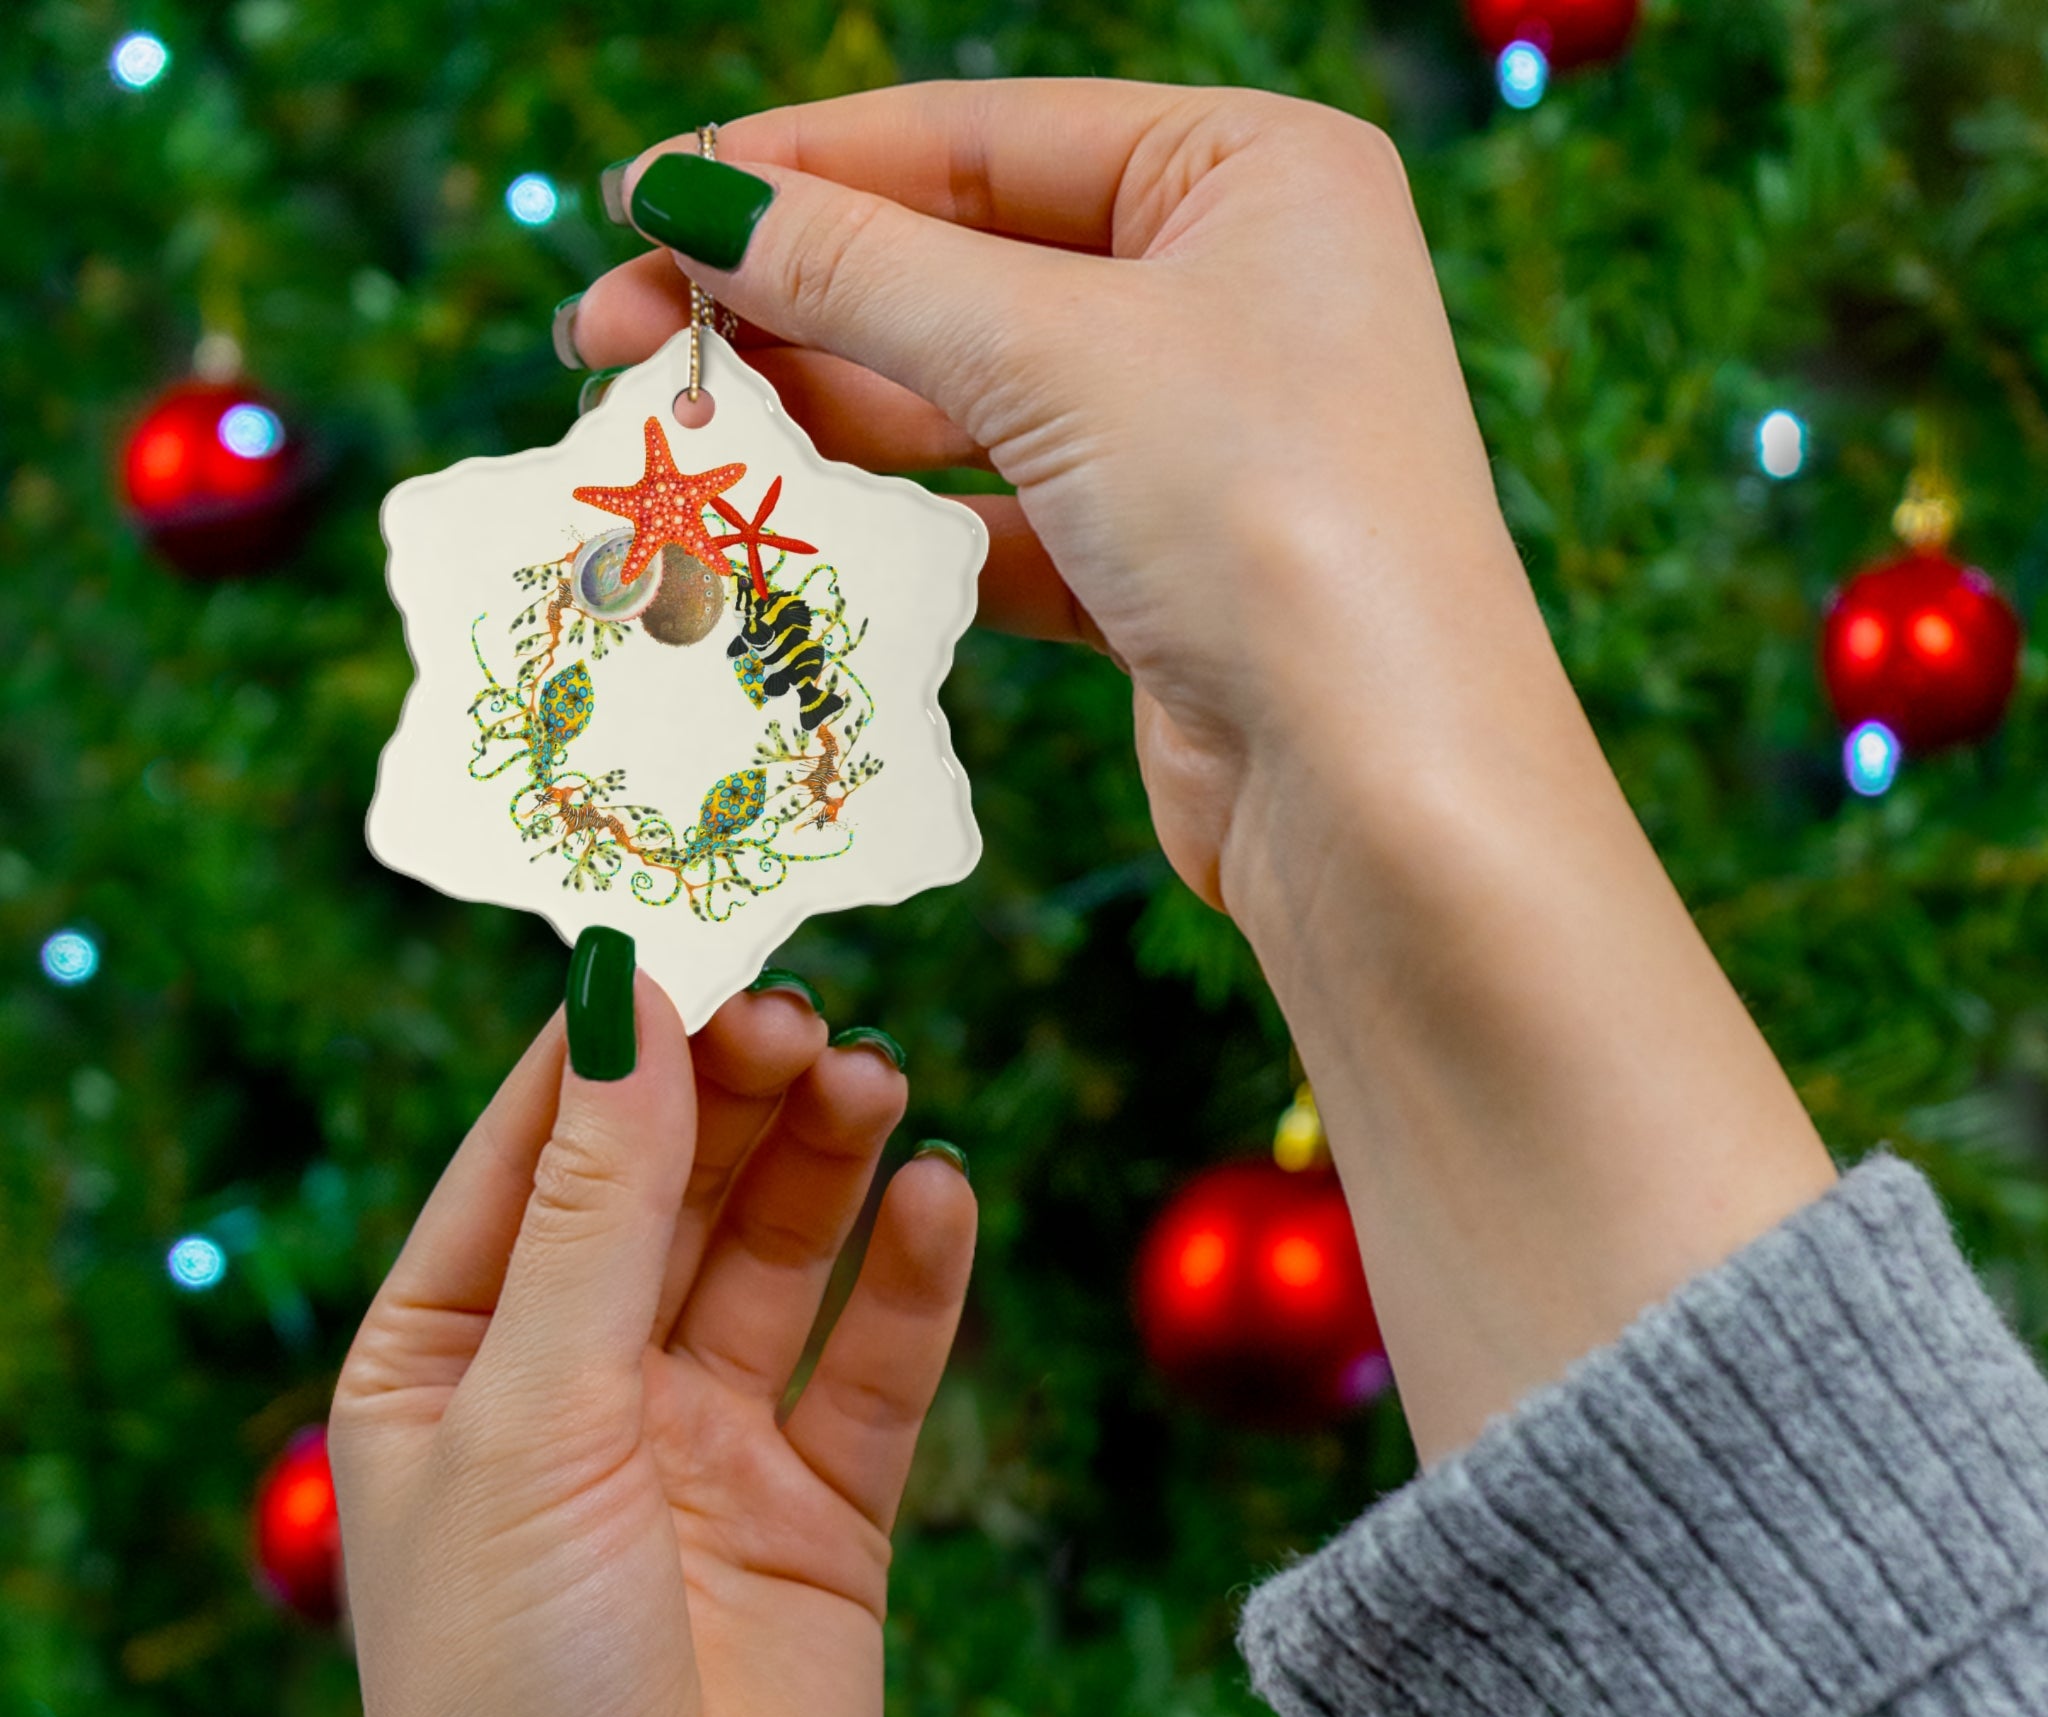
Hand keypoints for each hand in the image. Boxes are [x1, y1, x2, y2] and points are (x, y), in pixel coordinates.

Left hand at [330, 969, 973, 1716]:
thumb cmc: (513, 1696)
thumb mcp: (531, 1417)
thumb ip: (593, 1208)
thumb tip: (624, 999)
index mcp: (450, 1359)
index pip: (534, 1150)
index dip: (613, 1041)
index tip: (693, 932)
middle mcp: (578, 1389)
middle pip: (670, 1187)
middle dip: (735, 1092)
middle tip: (809, 1011)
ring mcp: (705, 1449)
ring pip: (777, 1256)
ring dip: (827, 1162)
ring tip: (879, 1077)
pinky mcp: (822, 1513)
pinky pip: (874, 1365)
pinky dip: (912, 1278)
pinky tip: (942, 1196)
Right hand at [570, 80, 1535, 910]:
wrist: (1380, 792)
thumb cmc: (1266, 517)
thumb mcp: (1053, 354)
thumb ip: (862, 270)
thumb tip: (688, 199)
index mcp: (1251, 173)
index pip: (978, 138)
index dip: (797, 168)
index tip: (640, 202)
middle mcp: (1234, 290)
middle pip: (961, 268)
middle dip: (787, 303)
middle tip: (610, 341)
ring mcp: (1199, 438)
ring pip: (970, 401)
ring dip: (825, 418)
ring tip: (676, 437)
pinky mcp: (1162, 571)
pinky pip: (1000, 518)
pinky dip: (902, 528)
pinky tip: (793, 535)